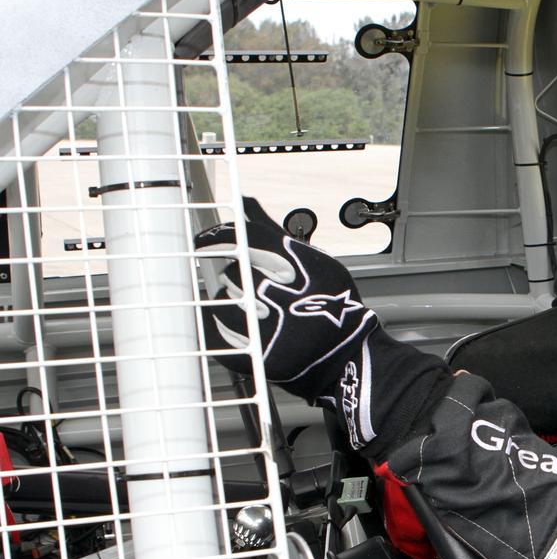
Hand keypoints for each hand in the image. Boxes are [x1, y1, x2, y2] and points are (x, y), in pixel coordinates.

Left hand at [197, 198, 451, 456]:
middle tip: (261, 289)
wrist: (351, 358)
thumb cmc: (337, 309)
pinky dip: (224, 327)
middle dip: (241, 278)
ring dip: (233, 301)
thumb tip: (245, 200)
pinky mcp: (257, 355)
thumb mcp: (316, 261)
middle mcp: (275, 293)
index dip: (216, 237)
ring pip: (224, 301)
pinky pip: (219, 334)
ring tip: (259, 310)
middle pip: (233, 272)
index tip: (202, 241)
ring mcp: (265, 326)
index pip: (239, 239)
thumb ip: (274, 230)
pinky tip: (241, 325)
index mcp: (290, 267)